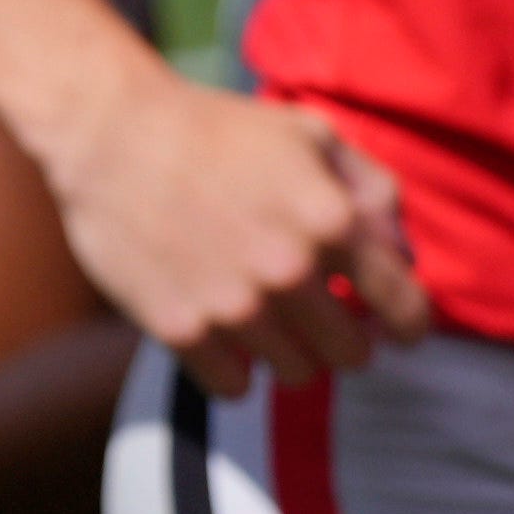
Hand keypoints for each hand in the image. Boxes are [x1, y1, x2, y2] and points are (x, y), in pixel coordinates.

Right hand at [42, 74, 430, 397]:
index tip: (392, 327)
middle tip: (312, 317)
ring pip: (296, 374)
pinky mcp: (179, 327)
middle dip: (340, 337)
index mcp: (331, 221)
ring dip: (286, 352)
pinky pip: (233, 386)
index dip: (407, 324)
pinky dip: (232, 368)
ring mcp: (232, 304)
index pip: (405, 309)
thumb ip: (372, 191)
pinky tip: (219, 332)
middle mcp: (289, 269)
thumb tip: (402, 256)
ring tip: (261, 321)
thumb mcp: (309, 134)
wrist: (106, 128)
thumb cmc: (214, 127)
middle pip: (352, 354)